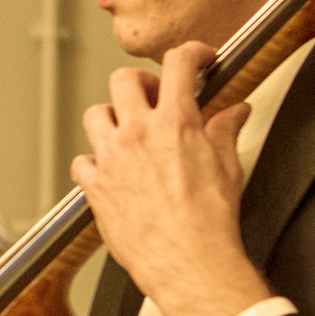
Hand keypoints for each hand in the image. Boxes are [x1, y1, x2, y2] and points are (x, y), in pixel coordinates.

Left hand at [70, 40, 272, 315]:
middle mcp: (138, 133)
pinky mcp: (94, 186)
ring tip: (128, 133)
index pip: (178, 63)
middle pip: (123, 79)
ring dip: (111, 118)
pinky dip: (93, 162)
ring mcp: (111, 158)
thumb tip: (234, 113)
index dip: (190, 53)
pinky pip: (80, 161)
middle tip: (154, 99)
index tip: (196, 60)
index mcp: (176, 122)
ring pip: (94, 114)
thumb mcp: (228, 167)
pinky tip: (110, 171)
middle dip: (141, 83)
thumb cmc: (209, 222)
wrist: (189, 262)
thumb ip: (225, 132)